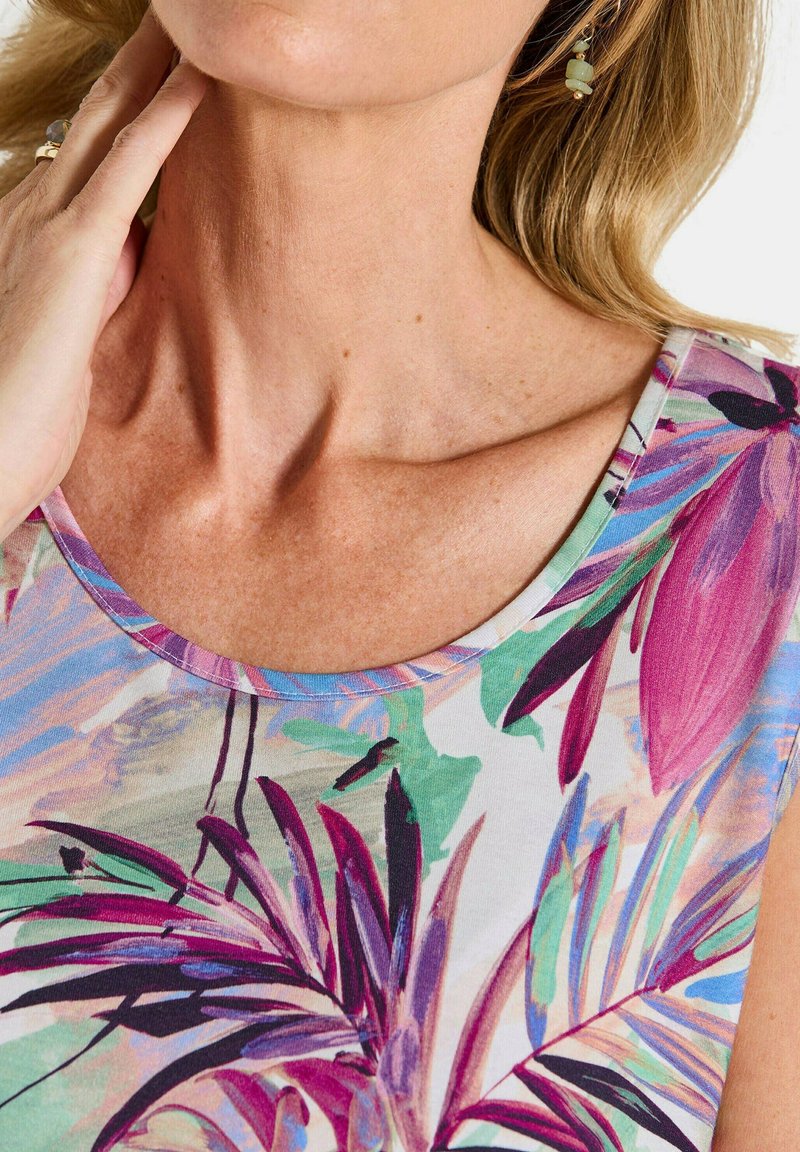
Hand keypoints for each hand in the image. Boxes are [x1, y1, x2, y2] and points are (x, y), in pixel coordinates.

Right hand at [0, 4, 207, 540]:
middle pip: (101, 113)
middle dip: (144, 55)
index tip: (172, 62)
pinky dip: (169, 117)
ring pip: (115, 118)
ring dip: (158, 61)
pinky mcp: (77, 251)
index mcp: (33, 230)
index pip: (93, 150)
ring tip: (197, 17)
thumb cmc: (22, 411)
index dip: (133, 100)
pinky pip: (130, 166)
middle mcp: (32, 208)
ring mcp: (49, 223)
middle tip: (184, 11)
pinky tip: (202, 77)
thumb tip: (137, 249)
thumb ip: (99, 283)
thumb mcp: (68, 333)